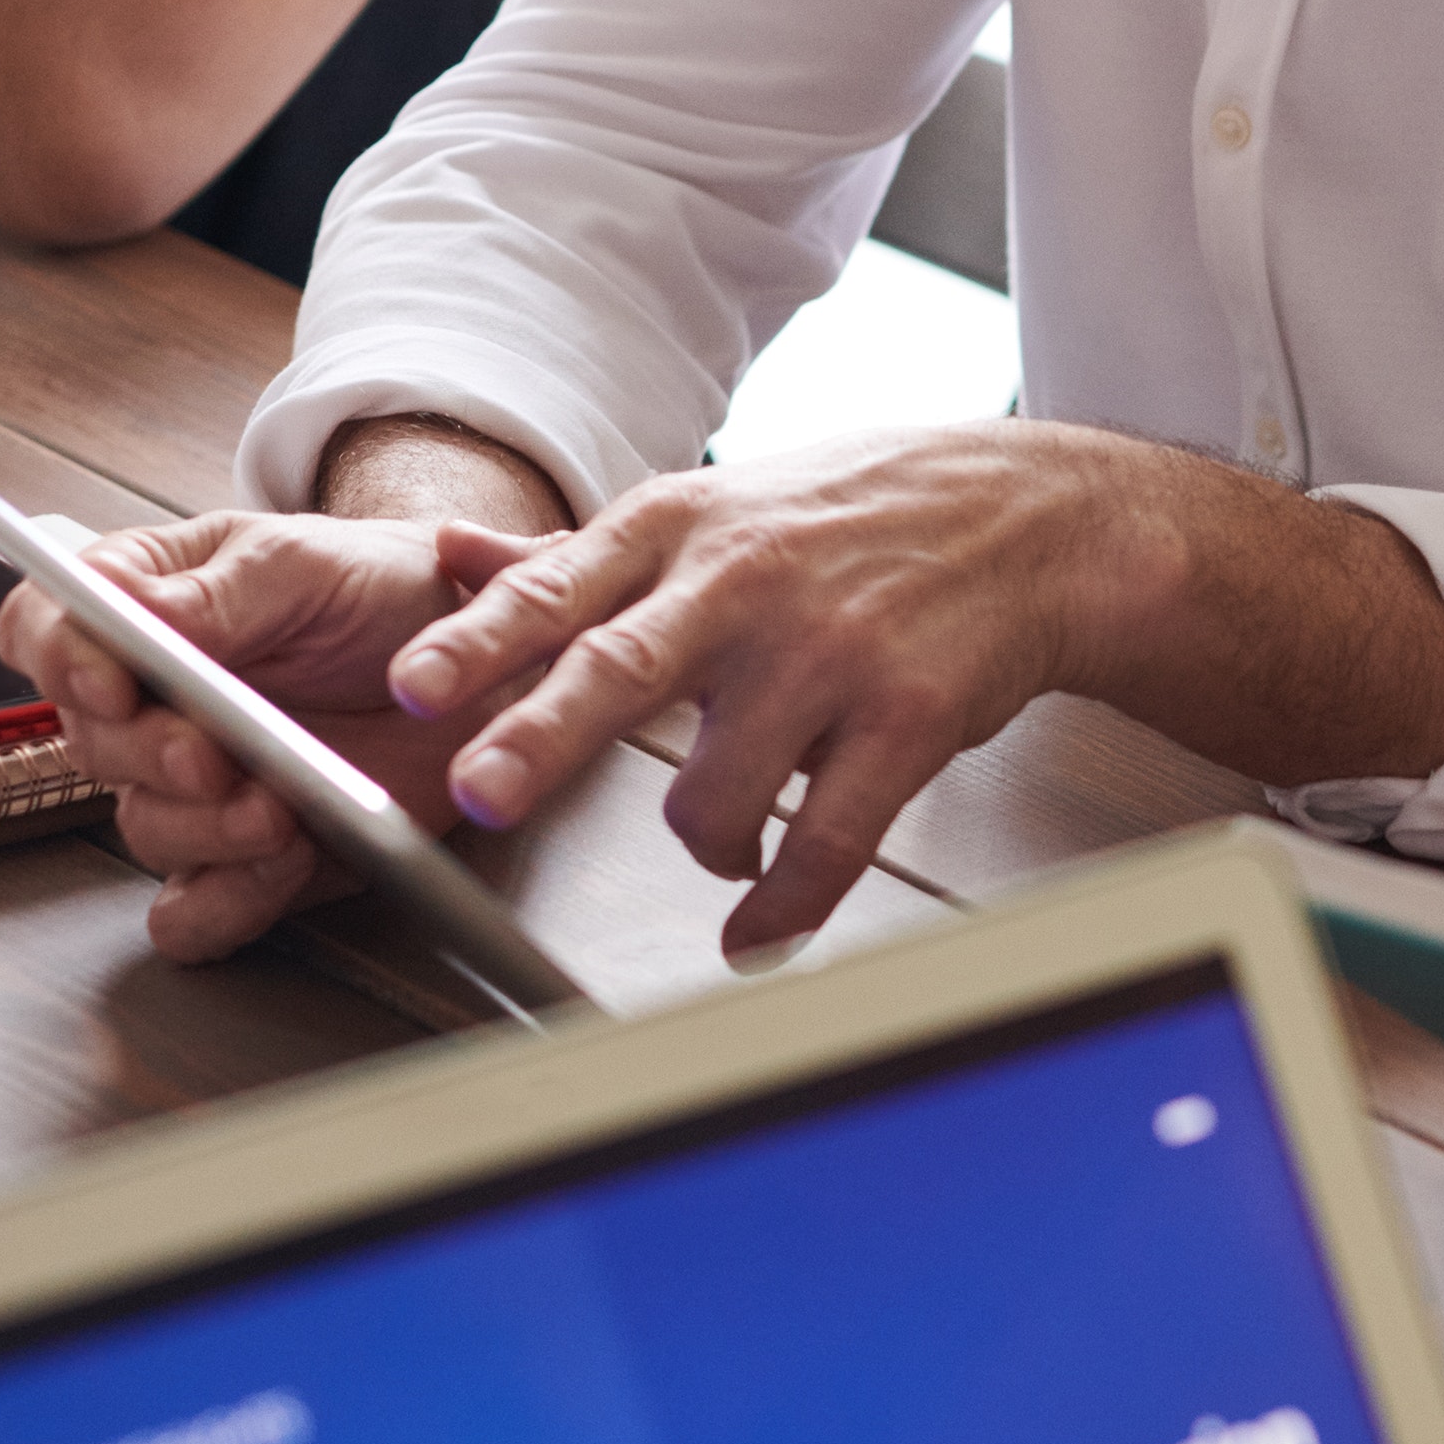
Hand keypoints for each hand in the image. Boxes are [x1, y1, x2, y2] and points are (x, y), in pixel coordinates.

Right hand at [0, 507, 540, 961]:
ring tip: (280, 812)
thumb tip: (127, 607)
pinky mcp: (241, 858)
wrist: (471, 660)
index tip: (112, 684)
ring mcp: (194, 786)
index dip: (61, 660)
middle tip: (212, 756)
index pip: (46, 630)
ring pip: (147, 829)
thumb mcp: (305, 563)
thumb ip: (218, 591)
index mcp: (145, 607)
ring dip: (207, 831)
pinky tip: (279, 867)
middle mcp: (152, 702)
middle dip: (152, 756)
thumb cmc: (376, 586)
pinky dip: (225, 904)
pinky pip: (192, 911)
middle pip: (92, 744)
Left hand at [378, 426, 1166, 961]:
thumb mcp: (706, 511)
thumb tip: (447, 553)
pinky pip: (827, 845)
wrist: (1030, 521)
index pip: (560, 589)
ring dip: (706, 847)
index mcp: (681, 531)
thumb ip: (572, 554)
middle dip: (546, 734)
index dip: (481, 639)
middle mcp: (746, 585)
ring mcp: (829, 654)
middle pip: (626, 667)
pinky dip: (782, 908)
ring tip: (726, 845)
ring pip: (722, 790)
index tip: (413, 682)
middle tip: (483, 793)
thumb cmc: (852, 518)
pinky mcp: (907, 720)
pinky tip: (758, 932)